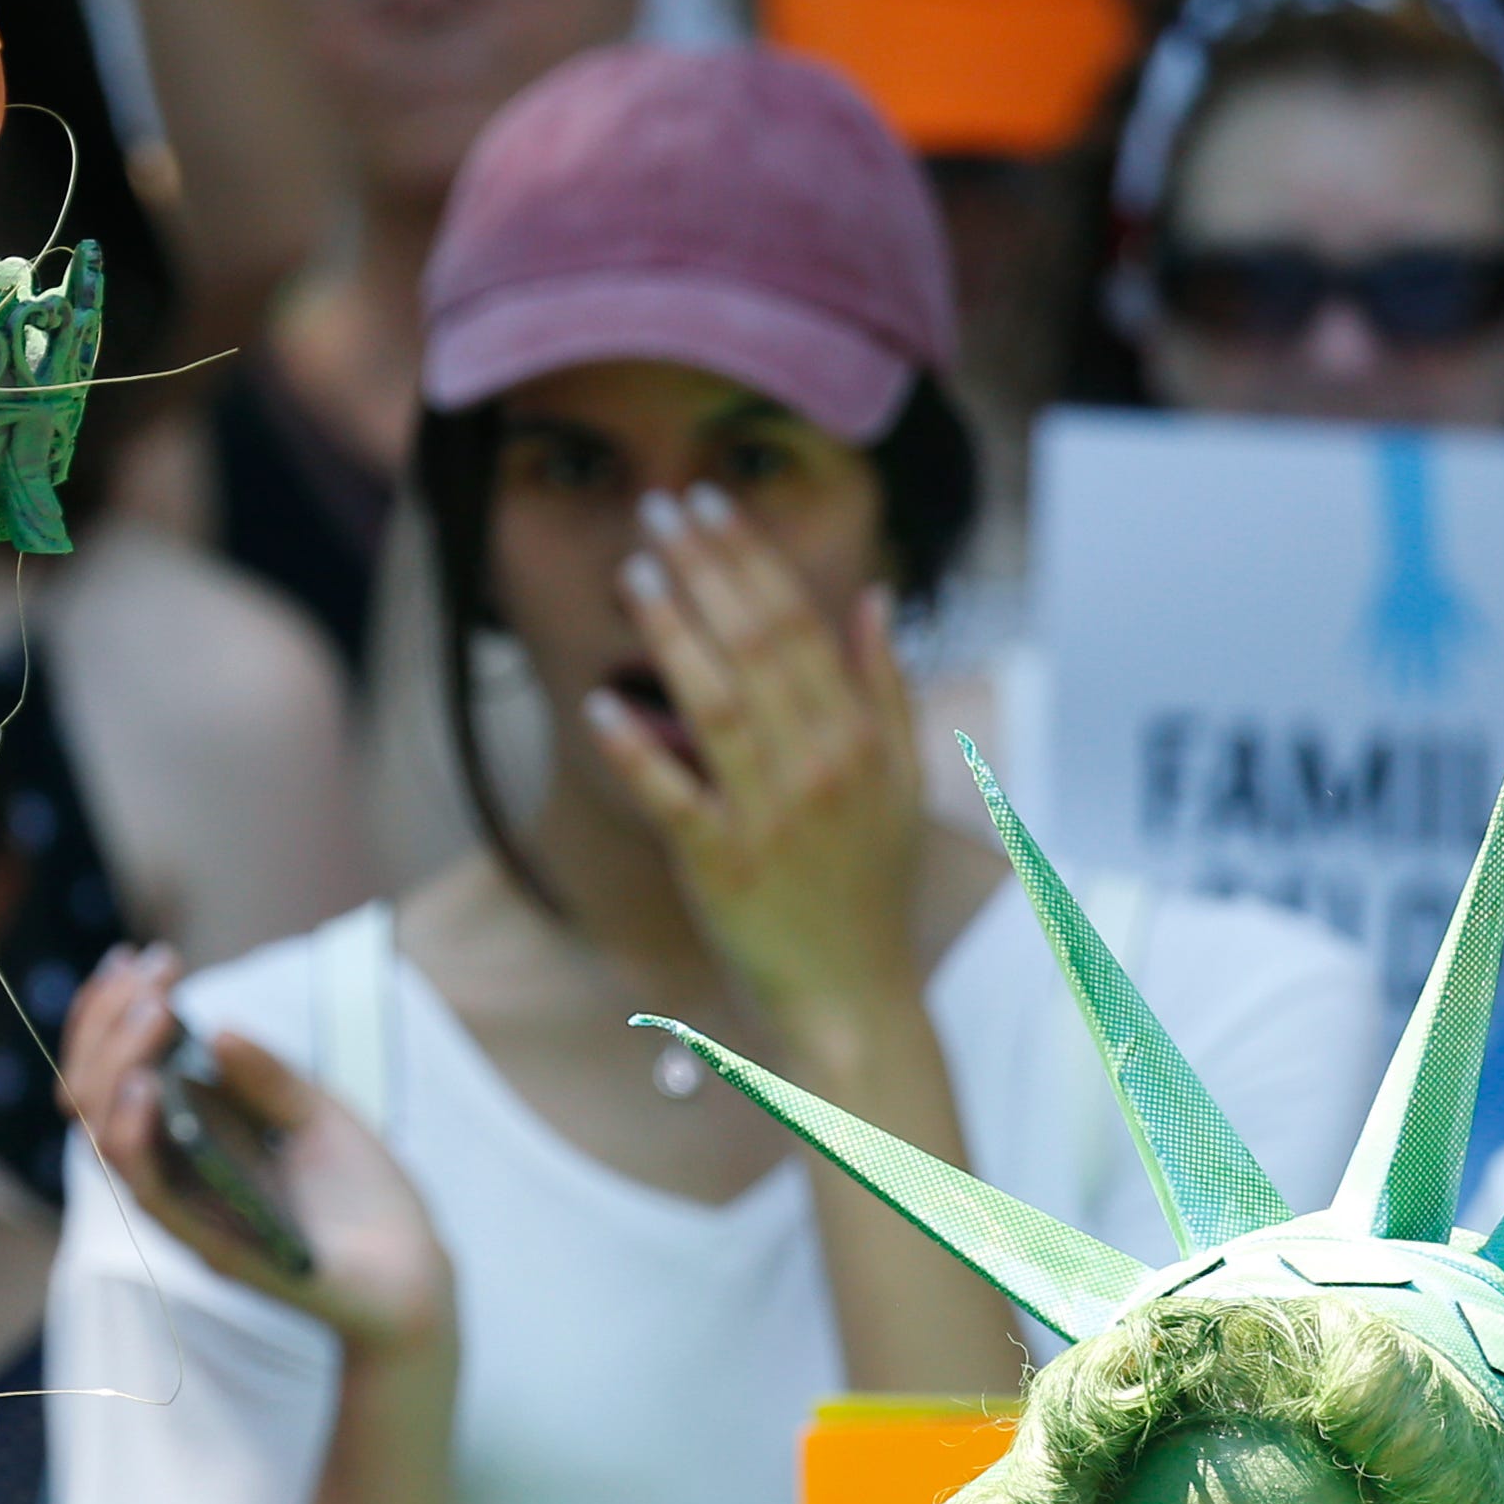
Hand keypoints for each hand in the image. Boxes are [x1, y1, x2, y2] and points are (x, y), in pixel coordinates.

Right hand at [59, 946, 452, 1357]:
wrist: (416, 1277)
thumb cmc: (365, 1196)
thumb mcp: (318, 1113)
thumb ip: (266, 1075)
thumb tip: (213, 1027)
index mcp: (188, 1135)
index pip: (117, 1070)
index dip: (112, 1013)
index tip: (144, 958)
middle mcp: (172, 1171)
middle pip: (93, 1096)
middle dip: (108, 1023)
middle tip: (155, 977)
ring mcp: (186, 1208)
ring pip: (104, 1139)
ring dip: (115, 1066)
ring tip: (151, 1013)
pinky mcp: (209, 1244)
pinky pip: (149, 1192)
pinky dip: (132, 1137)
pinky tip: (145, 1087)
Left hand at [583, 486, 937, 1051]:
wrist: (855, 997)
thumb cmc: (868, 890)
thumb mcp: (903, 783)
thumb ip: (888, 688)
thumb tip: (873, 599)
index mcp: (860, 736)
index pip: (800, 622)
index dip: (749, 557)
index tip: (709, 505)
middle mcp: (818, 765)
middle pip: (756, 644)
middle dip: (705, 568)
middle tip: (660, 509)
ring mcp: (767, 814)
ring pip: (714, 704)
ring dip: (670, 633)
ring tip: (634, 574)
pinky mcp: (719, 864)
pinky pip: (669, 795)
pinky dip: (634, 749)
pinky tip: (599, 705)